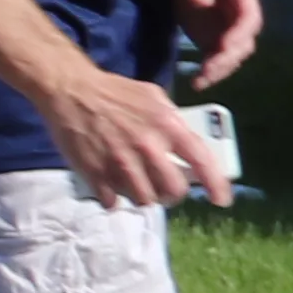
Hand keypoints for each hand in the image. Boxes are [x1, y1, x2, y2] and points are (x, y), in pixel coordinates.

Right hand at [46, 59, 230, 207]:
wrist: (71, 91)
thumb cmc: (114, 92)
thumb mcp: (153, 97)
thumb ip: (172, 121)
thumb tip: (187, 144)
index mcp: (166, 125)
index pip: (201, 160)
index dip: (216, 184)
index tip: (222, 200)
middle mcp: (147, 146)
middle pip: (173, 190)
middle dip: (172, 194)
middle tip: (164, 189)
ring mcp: (120, 162)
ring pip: (145, 199)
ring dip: (143, 196)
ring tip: (136, 185)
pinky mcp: (95, 172)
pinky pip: (113, 201)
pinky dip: (114, 199)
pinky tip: (111, 187)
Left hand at [175, 0, 264, 91]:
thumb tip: (201, 2)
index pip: (249, 18)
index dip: (239, 34)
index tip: (224, 47)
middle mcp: (240, 14)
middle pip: (243, 42)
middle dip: (228, 58)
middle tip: (208, 71)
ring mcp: (227, 28)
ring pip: (232, 55)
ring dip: (219, 70)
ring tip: (200, 81)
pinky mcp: (212, 38)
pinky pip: (216, 58)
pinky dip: (209, 71)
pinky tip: (197, 82)